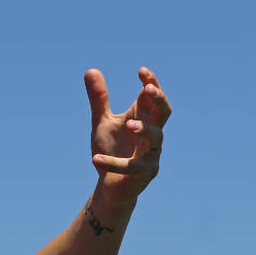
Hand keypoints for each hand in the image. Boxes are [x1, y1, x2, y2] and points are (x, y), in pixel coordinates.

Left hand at [85, 67, 170, 202]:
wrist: (110, 184)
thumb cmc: (112, 149)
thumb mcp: (102, 122)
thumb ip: (99, 100)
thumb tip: (91, 70)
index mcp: (143, 117)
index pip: (152, 97)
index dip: (151, 83)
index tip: (142, 71)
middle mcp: (151, 133)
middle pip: (164, 113)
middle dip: (159, 100)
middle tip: (148, 90)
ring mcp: (151, 153)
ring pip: (156, 138)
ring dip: (144, 129)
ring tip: (129, 125)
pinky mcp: (144, 173)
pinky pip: (131, 166)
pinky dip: (112, 163)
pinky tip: (95, 159)